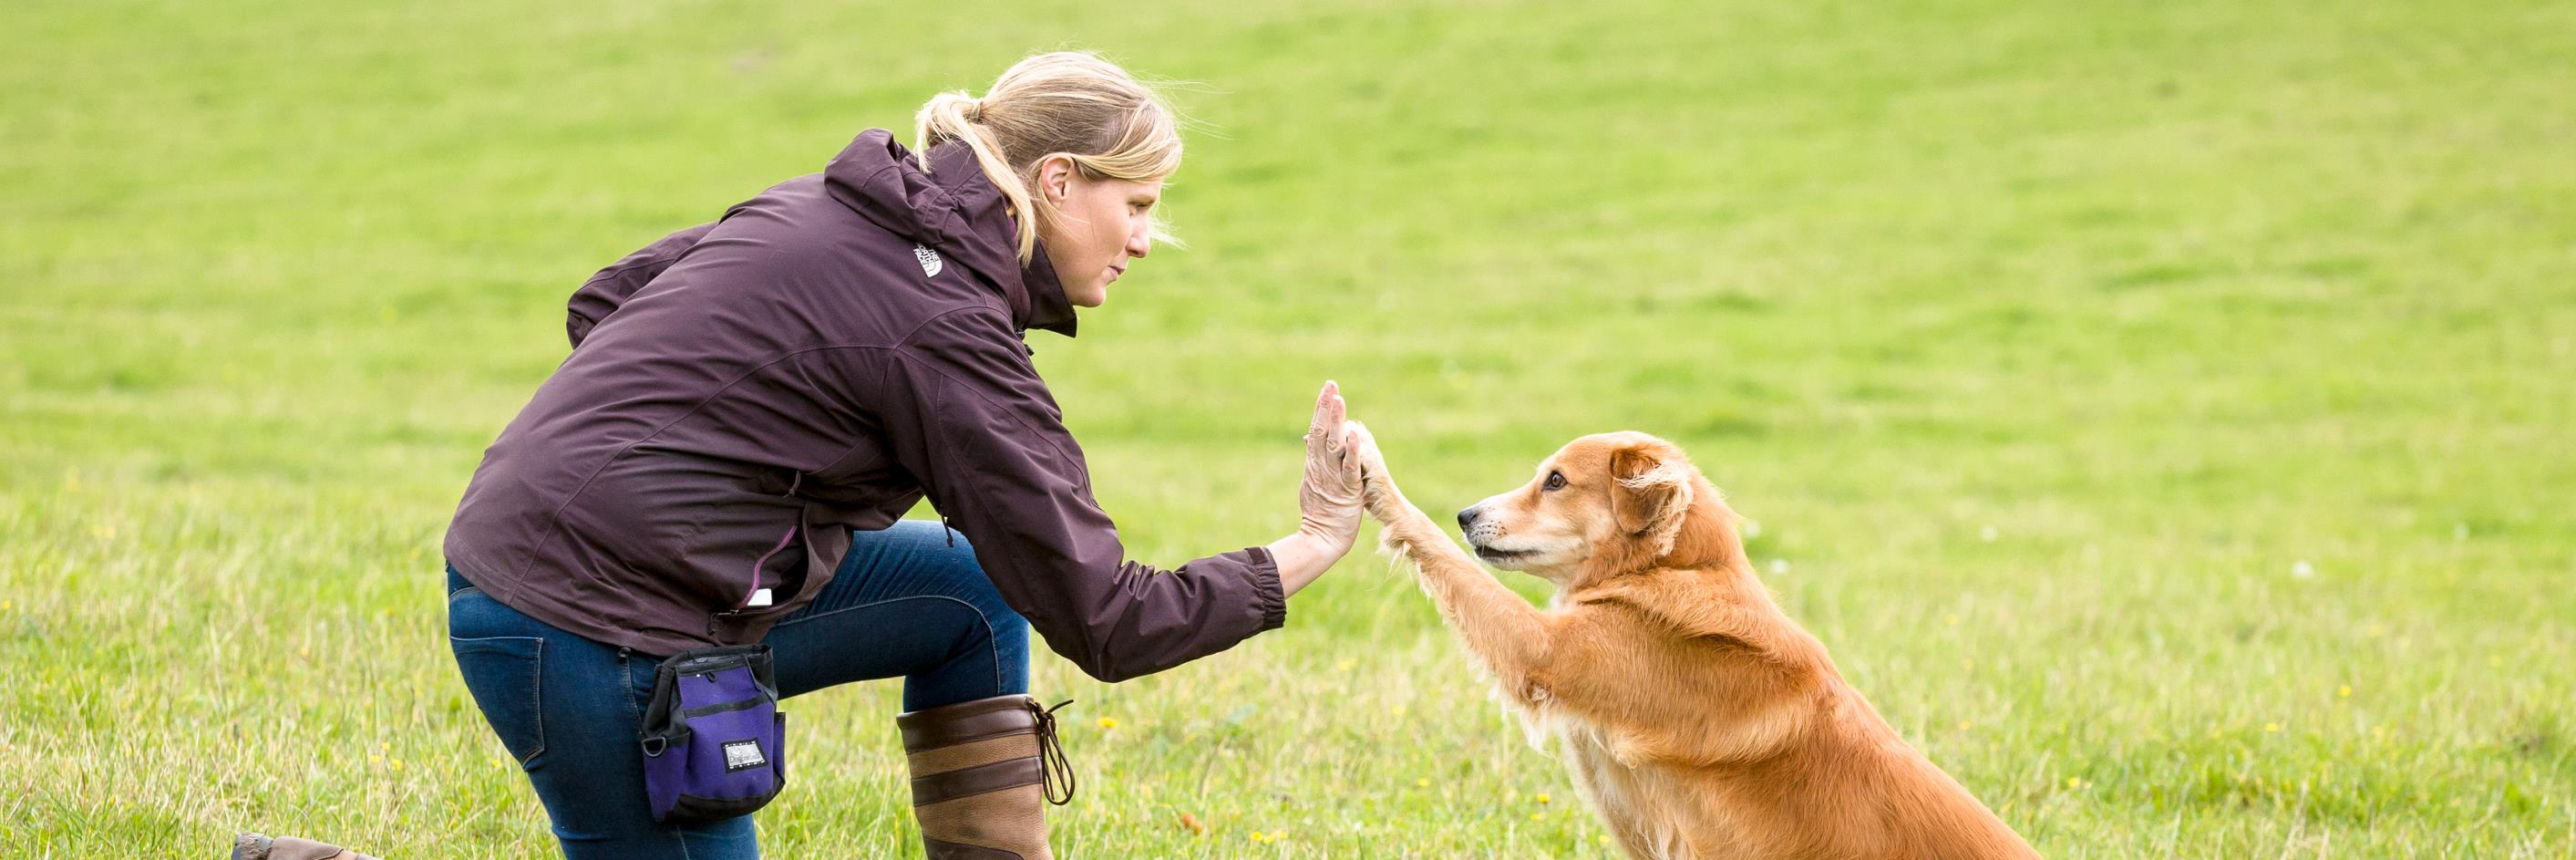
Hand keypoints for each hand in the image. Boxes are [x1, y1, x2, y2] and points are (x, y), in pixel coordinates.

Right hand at [1295, 381, 1365, 553]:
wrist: (1322, 540)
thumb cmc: (1321, 515)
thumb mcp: (1313, 483)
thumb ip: (1314, 462)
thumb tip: (1309, 442)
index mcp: (1314, 465)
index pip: (1316, 431)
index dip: (1321, 408)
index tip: (1327, 389)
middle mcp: (1321, 467)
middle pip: (1321, 431)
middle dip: (1326, 406)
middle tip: (1331, 384)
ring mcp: (1333, 478)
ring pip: (1334, 445)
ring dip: (1337, 421)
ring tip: (1340, 400)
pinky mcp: (1347, 490)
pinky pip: (1350, 467)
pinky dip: (1353, 450)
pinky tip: (1356, 434)